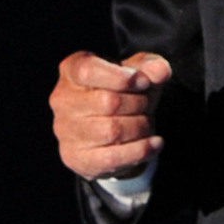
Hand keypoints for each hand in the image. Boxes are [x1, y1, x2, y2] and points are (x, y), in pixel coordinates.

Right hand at [49, 50, 171, 179]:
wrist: (116, 129)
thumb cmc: (126, 92)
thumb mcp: (140, 73)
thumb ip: (152, 66)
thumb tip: (160, 71)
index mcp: (71, 70)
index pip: (88, 71)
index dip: (121, 78)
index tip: (144, 82)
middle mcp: (62, 100)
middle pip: (108, 102)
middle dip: (139, 103)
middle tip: (146, 104)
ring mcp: (65, 131)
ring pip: (113, 131)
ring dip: (141, 127)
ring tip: (145, 123)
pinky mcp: (75, 157)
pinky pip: (113, 158)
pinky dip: (141, 150)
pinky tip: (155, 143)